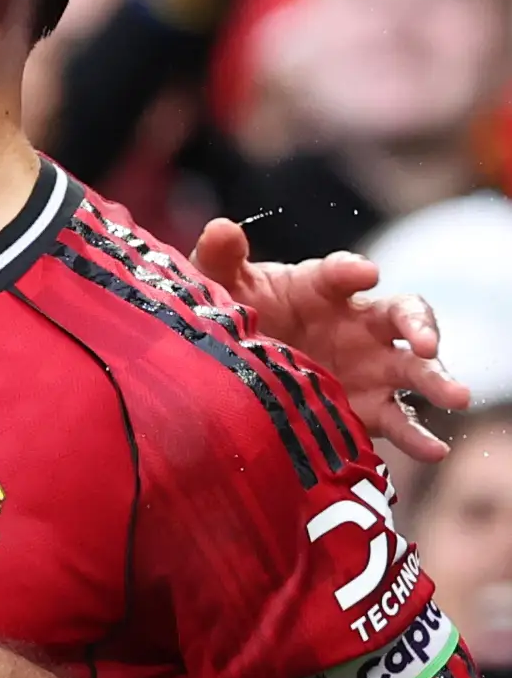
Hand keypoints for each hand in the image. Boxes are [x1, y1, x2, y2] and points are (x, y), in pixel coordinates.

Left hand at [194, 218, 472, 459]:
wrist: (230, 370)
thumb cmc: (235, 314)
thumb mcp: (220, 287)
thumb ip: (219, 258)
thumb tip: (220, 228)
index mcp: (320, 288)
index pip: (341, 273)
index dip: (351, 270)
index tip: (363, 273)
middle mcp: (356, 324)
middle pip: (401, 316)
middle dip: (419, 327)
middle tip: (426, 344)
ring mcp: (368, 366)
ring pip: (413, 368)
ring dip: (437, 379)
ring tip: (457, 396)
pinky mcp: (366, 407)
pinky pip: (398, 420)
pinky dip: (417, 435)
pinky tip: (435, 448)